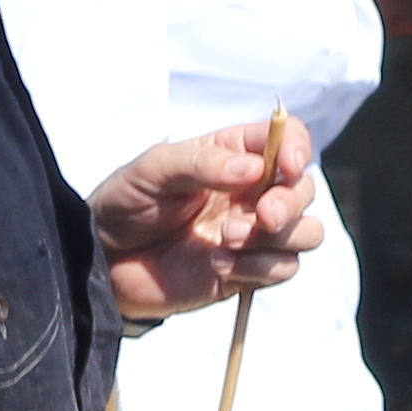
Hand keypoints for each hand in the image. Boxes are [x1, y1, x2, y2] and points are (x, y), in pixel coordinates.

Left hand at [94, 120, 318, 322]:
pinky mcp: (247, 271)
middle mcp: (251, 192)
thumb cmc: (127, 202)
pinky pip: (284, 268)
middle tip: (261, 215)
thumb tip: (253, 169)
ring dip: (281, 236)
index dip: (296, 148)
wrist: (105, 259)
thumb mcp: (154, 170)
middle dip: (290, 201)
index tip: (286, 166)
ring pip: (307, 231)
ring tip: (227, 238)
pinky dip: (261, 267)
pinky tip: (219, 265)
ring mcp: (252, 233)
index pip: (288, 139)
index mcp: (233, 154)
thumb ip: (201, 164)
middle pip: (303, 189)